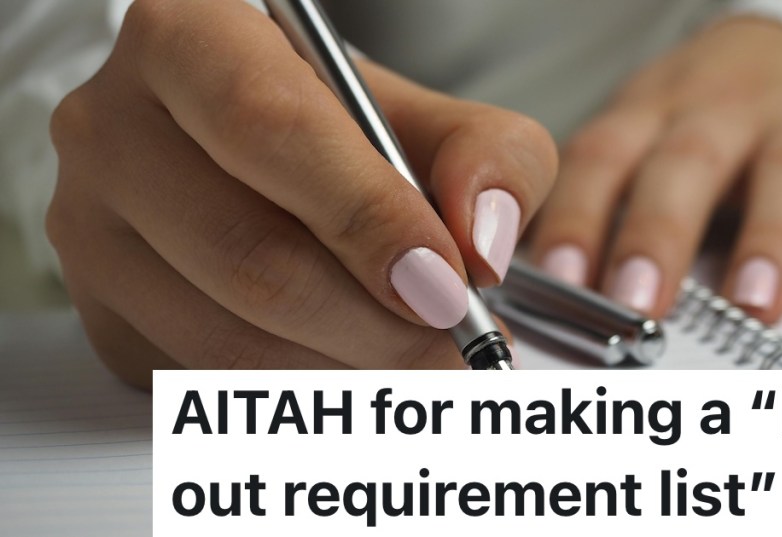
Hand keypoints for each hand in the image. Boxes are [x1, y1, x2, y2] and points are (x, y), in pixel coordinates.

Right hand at [46, 0, 555, 385]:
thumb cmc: (343, 132)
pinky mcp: (102, 311)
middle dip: (376, 322)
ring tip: (414, 356)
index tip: (444, 282)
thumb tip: (482, 242)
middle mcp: (114, 128)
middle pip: (251, 254)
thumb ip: (489, 158)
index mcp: (189, 38)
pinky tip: (348, 362)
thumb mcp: (433, 119)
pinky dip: (298, 391)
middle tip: (450, 339)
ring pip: (227, 338)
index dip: (368, 217)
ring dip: (346, 370)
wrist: (267, 164)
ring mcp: (91, 229)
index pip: (272, 129)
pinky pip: (205, 381)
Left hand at [529, 17, 781, 322]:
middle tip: (639, 301)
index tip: (561, 280)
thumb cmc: (699, 115)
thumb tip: (542, 288)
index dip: (579, 218)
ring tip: (751, 304)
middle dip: (660, 235)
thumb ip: (600, 202)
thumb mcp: (639, 137)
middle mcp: (720, 112)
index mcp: (650, 114)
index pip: (602, 161)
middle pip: (686, 166)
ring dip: (768, 241)